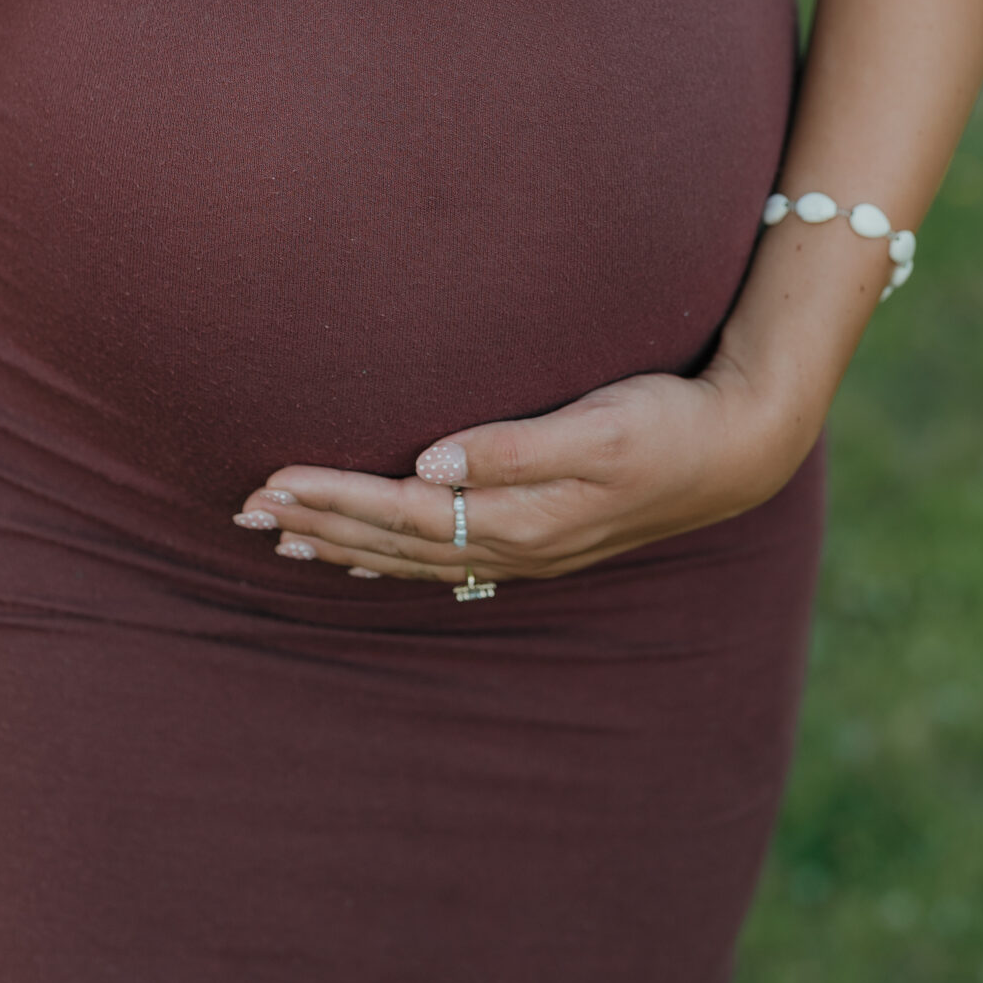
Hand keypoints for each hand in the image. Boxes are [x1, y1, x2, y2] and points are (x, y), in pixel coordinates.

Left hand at [232, 366, 807, 582]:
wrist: (738, 450)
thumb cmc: (668, 423)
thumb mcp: (599, 426)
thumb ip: (514, 447)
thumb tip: (432, 463)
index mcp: (518, 515)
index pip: (400, 510)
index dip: (332, 496)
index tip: (270, 480)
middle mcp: (514, 542)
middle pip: (393, 539)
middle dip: (318, 523)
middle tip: (244, 511)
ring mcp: (526, 548)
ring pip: (413, 556)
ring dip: (344, 544)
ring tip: (282, 538)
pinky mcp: (539, 538)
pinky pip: (445, 560)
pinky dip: (393, 556)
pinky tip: (365, 554)